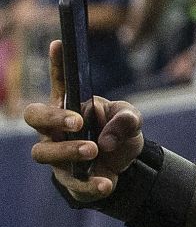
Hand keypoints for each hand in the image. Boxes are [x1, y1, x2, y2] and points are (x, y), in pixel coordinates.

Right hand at [24, 41, 145, 199]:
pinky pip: (71, 183)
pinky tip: (108, 182)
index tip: (60, 43)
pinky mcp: (68, 179)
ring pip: (42, 152)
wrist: (127, 167)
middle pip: (33, 117)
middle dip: (51, 117)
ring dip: (67, 151)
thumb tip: (108, 136)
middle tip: (76, 122)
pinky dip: (90, 184)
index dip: (57, 63)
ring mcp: (57, 154)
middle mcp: (56, 129)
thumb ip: (127, 117)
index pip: (60, 81)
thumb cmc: (119, 134)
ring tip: (94, 150)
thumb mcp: (131, 120)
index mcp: (70, 106)